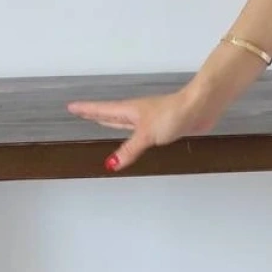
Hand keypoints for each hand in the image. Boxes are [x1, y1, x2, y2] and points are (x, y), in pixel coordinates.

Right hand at [65, 87, 213, 172]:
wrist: (200, 107)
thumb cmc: (172, 114)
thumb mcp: (146, 134)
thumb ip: (129, 149)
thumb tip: (111, 165)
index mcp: (129, 111)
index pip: (102, 110)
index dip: (87, 109)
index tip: (71, 106)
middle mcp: (137, 113)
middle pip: (112, 114)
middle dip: (96, 114)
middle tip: (83, 113)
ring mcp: (150, 119)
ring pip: (126, 121)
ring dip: (113, 122)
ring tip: (102, 122)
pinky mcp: (163, 126)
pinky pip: (141, 131)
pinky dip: (132, 134)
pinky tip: (135, 136)